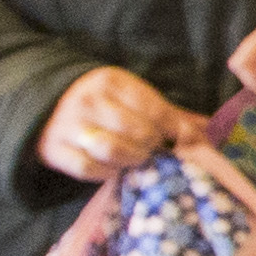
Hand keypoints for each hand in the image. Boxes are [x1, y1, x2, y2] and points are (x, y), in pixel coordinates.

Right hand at [39, 66, 206, 183]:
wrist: (45, 105)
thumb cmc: (102, 104)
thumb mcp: (131, 97)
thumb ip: (169, 114)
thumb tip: (210, 129)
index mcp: (113, 81)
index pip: (155, 109)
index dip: (175, 130)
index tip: (184, 141)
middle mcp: (90, 101)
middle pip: (138, 132)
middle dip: (152, 146)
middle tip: (153, 150)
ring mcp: (70, 125)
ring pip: (112, 150)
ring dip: (131, 160)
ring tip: (134, 158)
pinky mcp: (55, 149)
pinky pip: (89, 169)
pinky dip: (106, 173)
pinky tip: (112, 168)